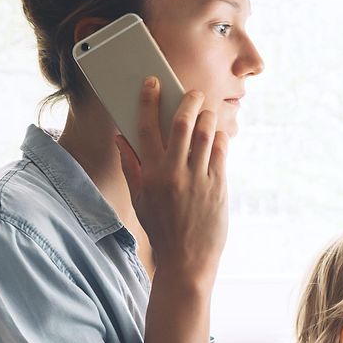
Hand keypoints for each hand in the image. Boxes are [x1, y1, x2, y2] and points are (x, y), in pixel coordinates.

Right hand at [115, 77, 228, 284]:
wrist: (187, 259)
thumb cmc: (161, 228)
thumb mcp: (140, 199)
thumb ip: (131, 166)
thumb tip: (121, 137)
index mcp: (151, 173)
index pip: (147, 127)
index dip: (149, 100)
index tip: (153, 83)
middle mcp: (176, 172)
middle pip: (183, 123)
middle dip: (187, 101)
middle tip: (191, 92)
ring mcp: (200, 179)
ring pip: (205, 134)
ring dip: (207, 116)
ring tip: (206, 111)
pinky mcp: (219, 186)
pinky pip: (221, 152)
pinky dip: (219, 138)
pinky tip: (216, 134)